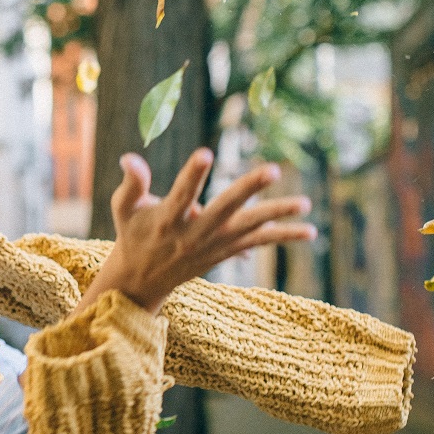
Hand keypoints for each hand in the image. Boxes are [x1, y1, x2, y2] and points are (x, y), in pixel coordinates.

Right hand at [78, 149, 315, 316]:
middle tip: (272, 169)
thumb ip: (131, 184)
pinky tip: (310, 232)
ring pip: (249, 228)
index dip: (193, 175)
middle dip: (249, 189)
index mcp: (167, 220)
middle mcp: (194, 234)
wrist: (142, 280)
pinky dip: (282, 236)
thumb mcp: (123, 210)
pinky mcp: (225, 251)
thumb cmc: (133, 234)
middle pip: (225, 209)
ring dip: (278, 215)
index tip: (205, 153)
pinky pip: (258, 243)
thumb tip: (128, 157)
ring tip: (305, 204)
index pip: (181, 195)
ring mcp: (213, 245)